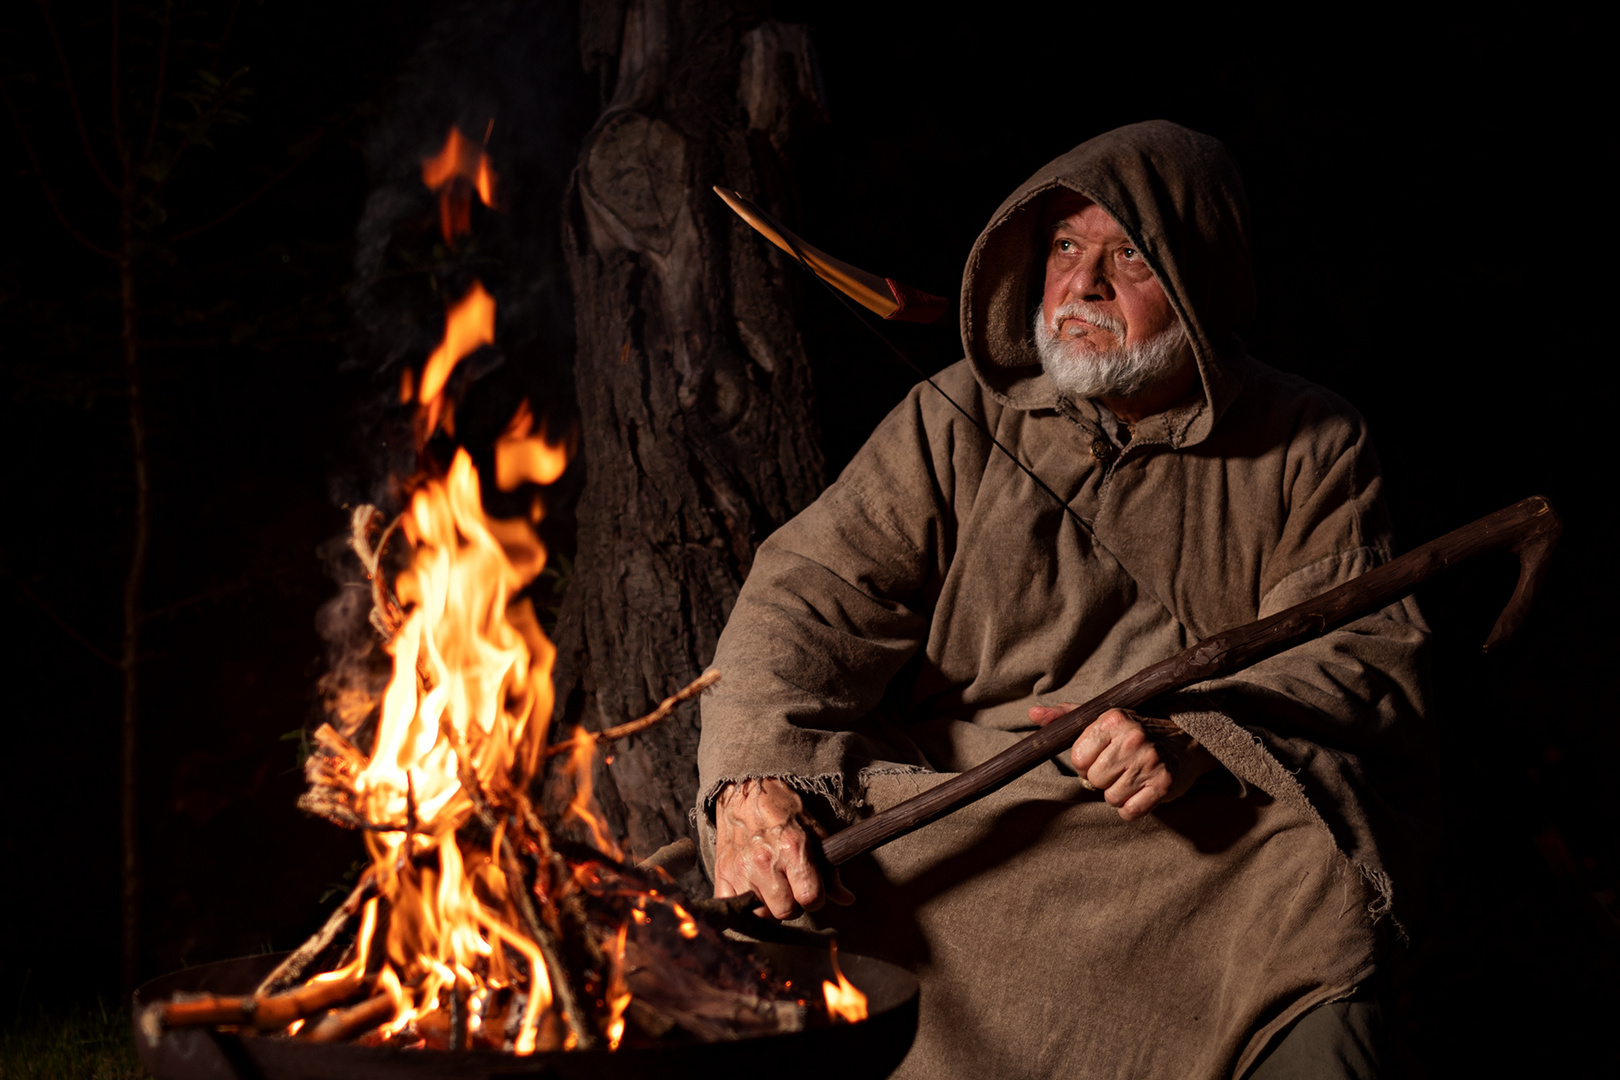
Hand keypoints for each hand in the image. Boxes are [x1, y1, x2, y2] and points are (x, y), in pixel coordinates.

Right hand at [712, 778, 854, 918]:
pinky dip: (744, 904)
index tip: (811, 890)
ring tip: (770, 886)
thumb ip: (830, 869)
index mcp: (792, 848)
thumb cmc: (782, 809)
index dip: (816, 898)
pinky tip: (752, 890)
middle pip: (786, 912)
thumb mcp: (813, 832)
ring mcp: (741, 869)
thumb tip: (847, 899)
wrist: (745, 790)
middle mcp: (765, 861)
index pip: (811, 898)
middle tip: (790, 888)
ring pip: (761, 914)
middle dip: (793, 905)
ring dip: (769, 906)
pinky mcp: (722, 873)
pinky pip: (734, 908)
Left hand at [1028, 705, 1216, 821]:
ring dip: (1118, 794)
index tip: (1102, 756)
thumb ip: (1067, 717)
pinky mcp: (1165, 784)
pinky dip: (1133, 807)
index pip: (1077, 758)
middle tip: (1121, 768)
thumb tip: (1032, 714)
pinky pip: (1130, 812)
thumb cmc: (1136, 731)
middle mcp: (1132, 737)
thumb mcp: (1102, 718)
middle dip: (1103, 779)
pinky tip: (1142, 791)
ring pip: (1110, 798)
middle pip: (1093, 780)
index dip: (1086, 763)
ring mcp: (1151, 761)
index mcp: (1113, 719)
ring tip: (1133, 777)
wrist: (1187, 742)